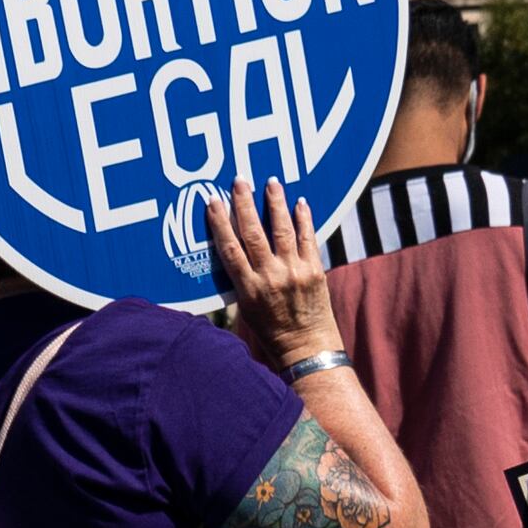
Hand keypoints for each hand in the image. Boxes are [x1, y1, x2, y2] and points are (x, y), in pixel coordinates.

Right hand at [204, 177, 339, 371]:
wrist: (306, 347)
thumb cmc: (270, 332)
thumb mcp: (246, 309)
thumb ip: (240, 281)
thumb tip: (232, 252)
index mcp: (248, 289)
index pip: (229, 249)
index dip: (220, 223)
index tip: (213, 202)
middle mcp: (270, 277)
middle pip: (253, 233)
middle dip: (244, 204)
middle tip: (239, 180)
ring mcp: (294, 272)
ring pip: (282, 230)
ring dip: (275, 203)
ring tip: (270, 181)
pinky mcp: (314, 270)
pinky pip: (308, 239)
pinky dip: (304, 219)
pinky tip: (299, 202)